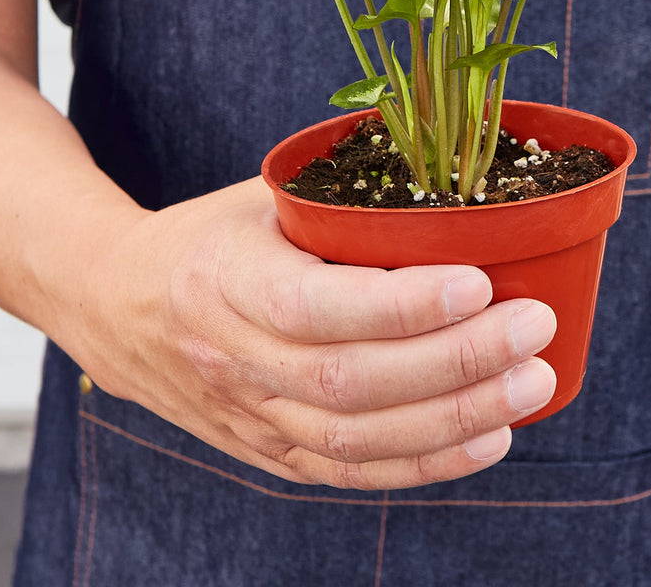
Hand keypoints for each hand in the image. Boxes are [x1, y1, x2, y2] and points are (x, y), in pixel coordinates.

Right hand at [65, 177, 556, 490]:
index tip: (478, 282)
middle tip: (533, 327)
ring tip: (531, 382)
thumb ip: (344, 195)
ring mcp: (249, 414)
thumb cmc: (209, 237)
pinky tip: (490, 437)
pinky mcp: (267, 450)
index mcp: (225, 278)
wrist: (117, 303)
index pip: (315, 306)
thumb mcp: (262, 195)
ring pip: (357, 436)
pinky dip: (425, 463)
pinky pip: (351, 470)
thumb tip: (452, 179)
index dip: (400, 304)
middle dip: (455, 360)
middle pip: (349, 381)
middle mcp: (232, 357)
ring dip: (456, 417)